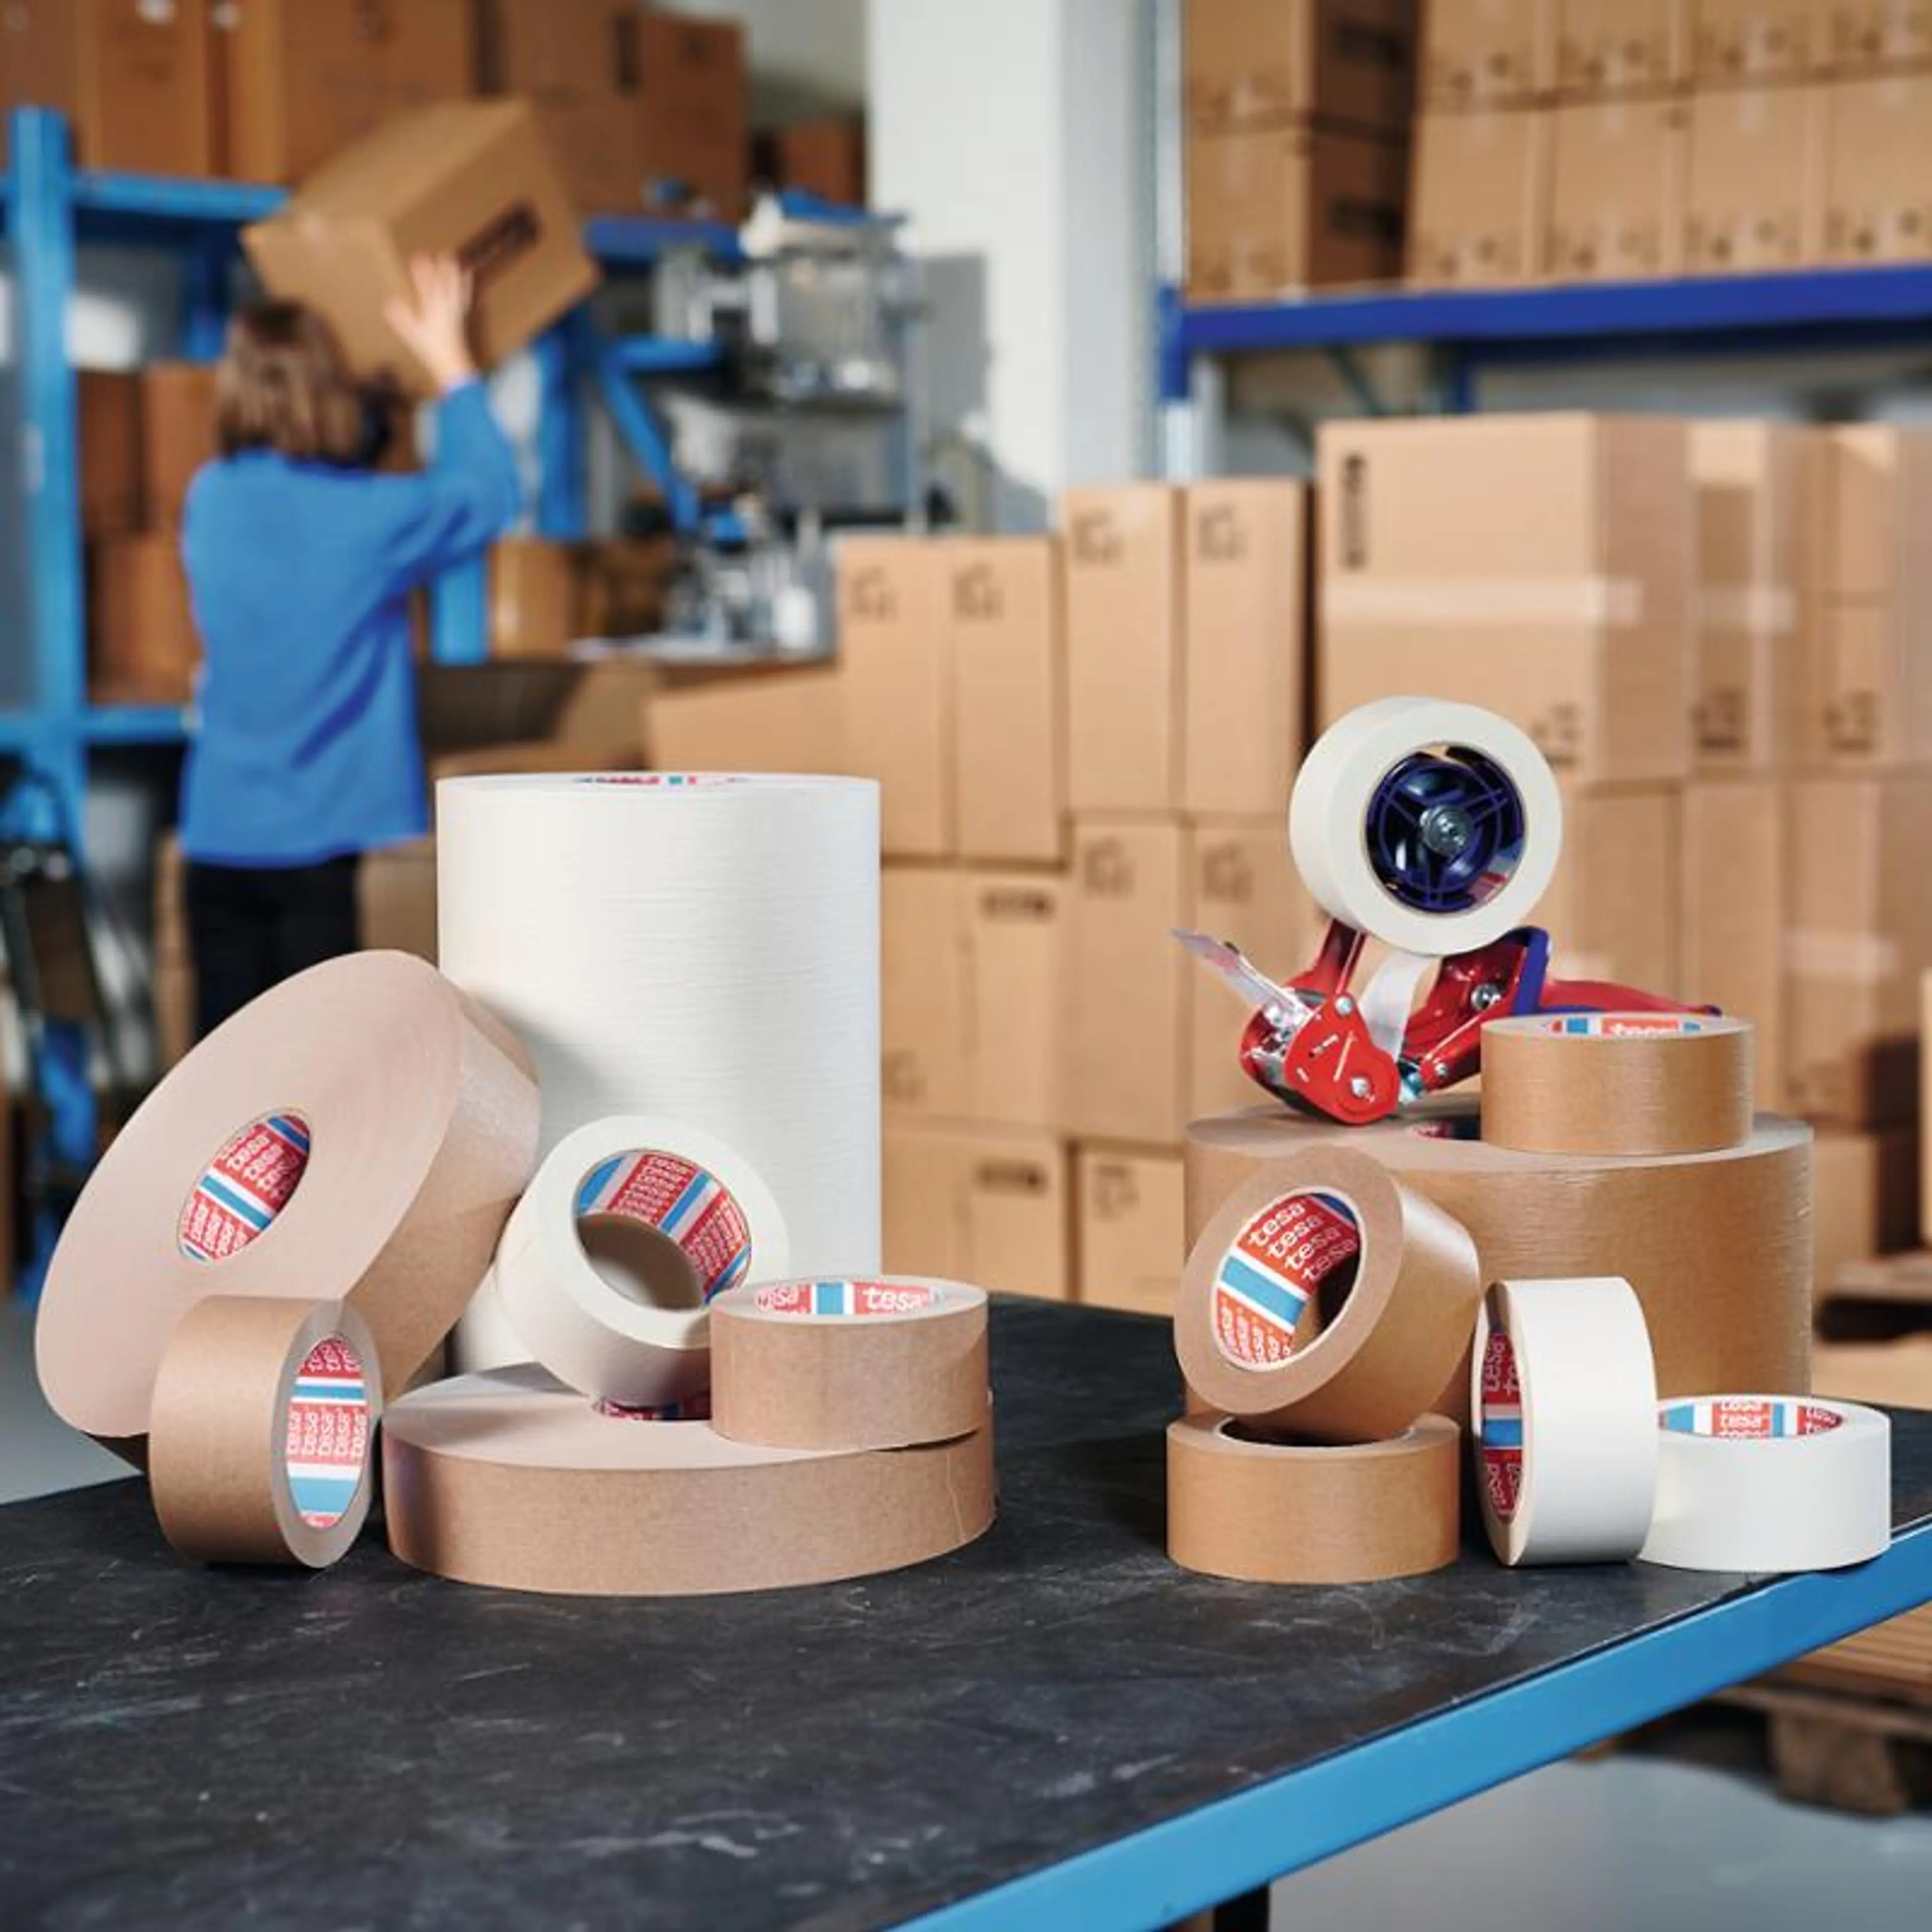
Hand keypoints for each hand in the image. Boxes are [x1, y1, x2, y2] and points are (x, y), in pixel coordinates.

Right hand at [382, 253, 476, 393]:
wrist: (451, 362)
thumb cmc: (431, 349)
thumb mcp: (411, 334)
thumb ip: (400, 318)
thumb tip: (388, 302)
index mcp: (432, 310)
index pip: (425, 287)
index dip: (421, 272)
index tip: (417, 257)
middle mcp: (445, 308)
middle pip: (442, 284)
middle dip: (439, 268)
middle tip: (438, 252)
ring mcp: (454, 311)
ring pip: (454, 288)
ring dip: (453, 273)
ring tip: (453, 258)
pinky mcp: (460, 316)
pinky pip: (464, 297)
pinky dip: (465, 285)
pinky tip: (468, 275)